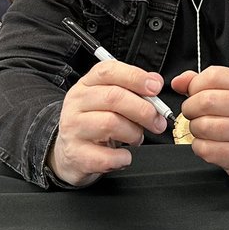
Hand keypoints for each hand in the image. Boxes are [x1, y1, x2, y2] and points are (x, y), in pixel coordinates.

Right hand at [49, 59, 168, 186]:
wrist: (71, 154)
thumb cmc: (96, 123)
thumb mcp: (109, 101)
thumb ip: (132, 89)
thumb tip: (155, 83)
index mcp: (87, 84)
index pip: (109, 71)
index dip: (136, 77)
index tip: (155, 87)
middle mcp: (77, 103)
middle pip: (114, 97)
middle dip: (143, 110)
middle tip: (158, 122)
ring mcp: (73, 128)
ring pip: (110, 124)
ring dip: (134, 133)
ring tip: (136, 138)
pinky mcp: (76, 154)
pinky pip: (106, 156)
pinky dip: (122, 157)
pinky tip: (125, 156)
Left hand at [172, 66, 228, 181]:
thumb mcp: (225, 92)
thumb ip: (199, 82)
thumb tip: (178, 82)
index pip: (214, 76)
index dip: (195, 84)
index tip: (194, 93)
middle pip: (206, 101)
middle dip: (190, 108)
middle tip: (193, 113)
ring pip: (203, 126)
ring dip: (194, 128)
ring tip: (201, 128)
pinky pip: (205, 148)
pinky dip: (198, 146)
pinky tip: (207, 142)